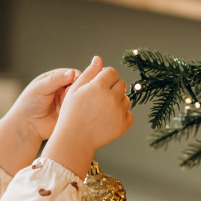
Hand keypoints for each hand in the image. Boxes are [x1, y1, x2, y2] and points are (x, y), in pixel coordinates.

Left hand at [8, 67, 81, 144]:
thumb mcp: (40, 88)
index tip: (76, 81)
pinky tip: (75, 111)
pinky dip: (79, 110)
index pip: (72, 74)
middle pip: (78, 85)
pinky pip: (78, 110)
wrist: (25, 126)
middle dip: (79, 88)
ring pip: (80, 97)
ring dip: (79, 99)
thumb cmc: (28, 104)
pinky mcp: (69, 114)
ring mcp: (67, 102)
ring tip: (71, 103)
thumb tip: (72, 73)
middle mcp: (63, 89)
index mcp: (56, 79)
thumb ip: (55, 80)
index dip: (76, 77)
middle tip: (73, 93)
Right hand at [44, 56, 133, 177]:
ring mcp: (119, 112)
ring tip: (102, 112)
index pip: (112, 72)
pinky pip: (129, 114)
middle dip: (112, 89)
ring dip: (117, 102)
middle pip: (121, 84)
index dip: (105, 78)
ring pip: (126, 99)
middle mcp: (111, 97)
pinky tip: (108, 120)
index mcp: (98, 86)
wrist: (73, 141)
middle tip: (99, 101)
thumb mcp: (74, 91)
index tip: (97, 87)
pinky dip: (121, 116)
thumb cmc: (71, 115)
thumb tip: (98, 59)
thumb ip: (88, 73)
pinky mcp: (123, 125)